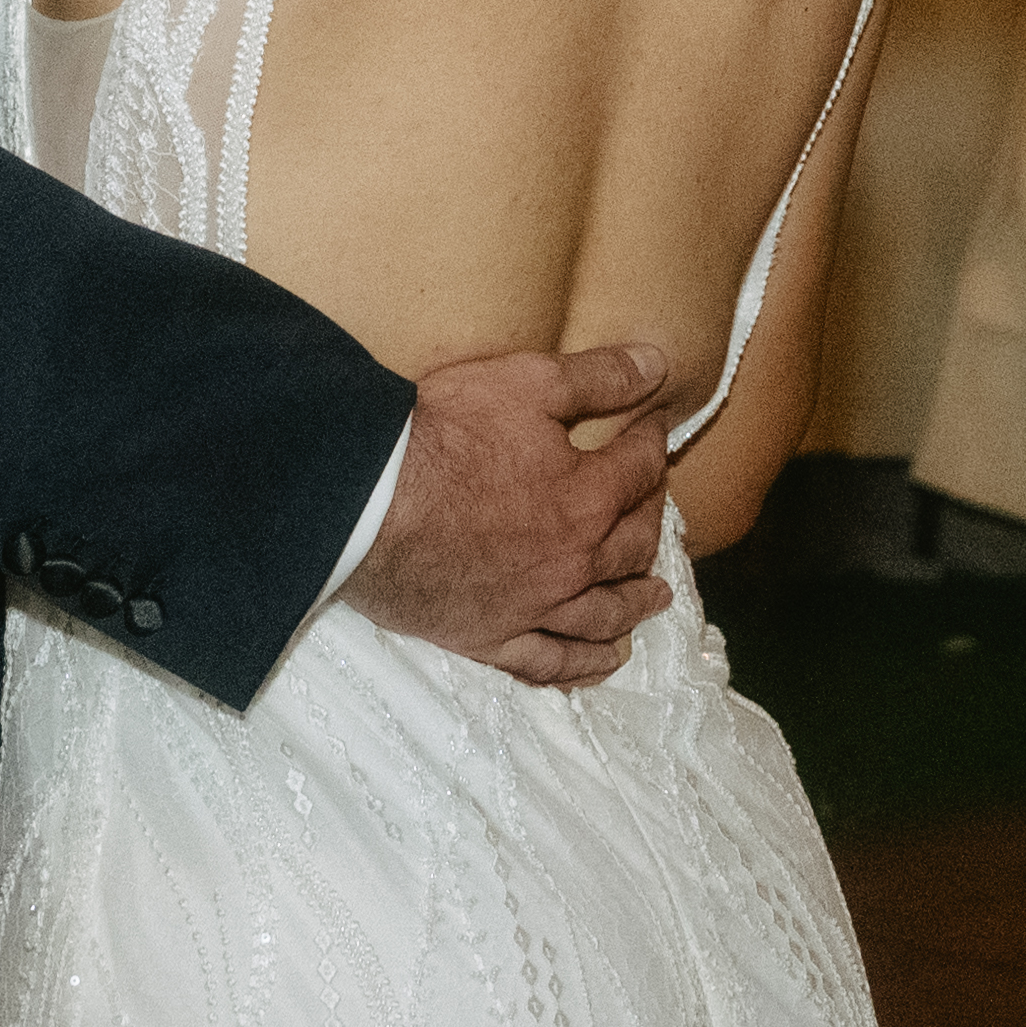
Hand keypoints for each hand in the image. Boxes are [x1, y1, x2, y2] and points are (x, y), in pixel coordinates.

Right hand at [333, 340, 673, 694]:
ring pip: (605, 612)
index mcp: (588, 498)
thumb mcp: (526, 382)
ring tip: (656, 598)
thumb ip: (598, 376)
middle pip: (633, 546)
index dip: (650, 444)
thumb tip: (659, 363)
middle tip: (655, 507)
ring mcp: (535, 607)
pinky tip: (603, 659)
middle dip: (651, 520)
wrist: (366, 503)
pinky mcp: (492, 638)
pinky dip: (584, 664)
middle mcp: (574, 561)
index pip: (638, 470)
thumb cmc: (443, 437)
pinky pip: (552, 662)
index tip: (652, 431)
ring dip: (636, 603)